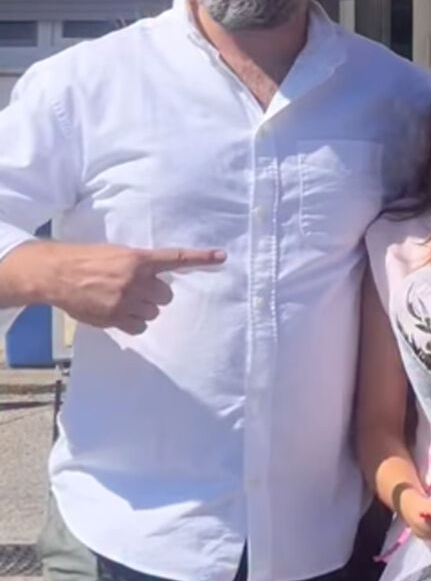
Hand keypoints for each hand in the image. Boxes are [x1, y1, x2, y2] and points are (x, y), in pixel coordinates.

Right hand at [43, 243, 224, 333]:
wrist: (57, 274)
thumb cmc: (88, 260)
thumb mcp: (117, 254)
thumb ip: (140, 265)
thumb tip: (157, 276)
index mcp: (138, 259)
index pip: (176, 258)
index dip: (201, 258)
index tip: (222, 257)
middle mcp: (136, 280)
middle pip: (166, 296)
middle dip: (154, 294)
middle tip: (136, 289)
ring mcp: (126, 300)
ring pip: (153, 312)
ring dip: (142, 308)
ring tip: (121, 299)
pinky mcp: (115, 317)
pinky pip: (139, 326)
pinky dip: (132, 322)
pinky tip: (117, 312)